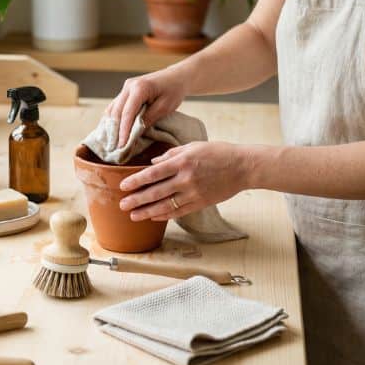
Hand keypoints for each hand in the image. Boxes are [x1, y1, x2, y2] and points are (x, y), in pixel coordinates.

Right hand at [105, 67, 188, 147]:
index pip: (127, 113)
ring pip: (113, 109)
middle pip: (116, 111)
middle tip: (113, 148)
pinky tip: (111, 131)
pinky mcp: (125, 91)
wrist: (176, 77)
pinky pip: (115, 106)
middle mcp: (129, 86)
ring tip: (110, 143)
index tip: (121, 145)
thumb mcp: (164, 107)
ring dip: (110, 126)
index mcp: (140, 88)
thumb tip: (134, 133)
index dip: (123, 130)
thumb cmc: (173, 91)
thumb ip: (149, 119)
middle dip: (114, 131)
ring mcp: (125, 88)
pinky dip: (112, 119)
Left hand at [118, 141, 250, 220]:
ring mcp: (194, 193)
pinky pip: (179, 212)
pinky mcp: (201, 203)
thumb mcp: (193, 146)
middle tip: (122, 205)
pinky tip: (153, 218)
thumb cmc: (218, 152)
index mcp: (182, 162)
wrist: (243, 167)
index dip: (136, 181)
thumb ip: (171, 154)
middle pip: (156, 192)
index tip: (123, 186)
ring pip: (166, 205)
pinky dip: (165, 215)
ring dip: (147, 212)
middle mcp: (186, 179)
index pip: (153, 173)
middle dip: (137, 199)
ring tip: (133, 216)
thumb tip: (153, 163)